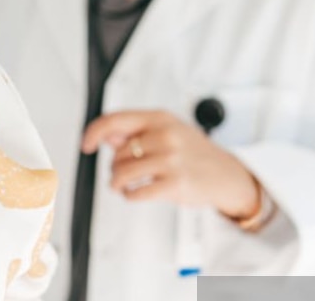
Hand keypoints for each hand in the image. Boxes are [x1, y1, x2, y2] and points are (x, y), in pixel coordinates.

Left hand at [81, 110, 259, 217]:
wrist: (228, 176)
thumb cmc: (195, 153)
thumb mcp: (168, 131)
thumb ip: (136, 132)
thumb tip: (106, 134)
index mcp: (160, 118)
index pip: (115, 120)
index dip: (94, 132)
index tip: (86, 145)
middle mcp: (166, 135)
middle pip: (118, 152)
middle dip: (114, 166)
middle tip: (122, 172)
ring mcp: (171, 159)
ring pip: (123, 173)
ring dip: (117, 183)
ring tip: (123, 185)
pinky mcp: (175, 184)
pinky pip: (136, 192)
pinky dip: (130, 195)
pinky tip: (134, 193)